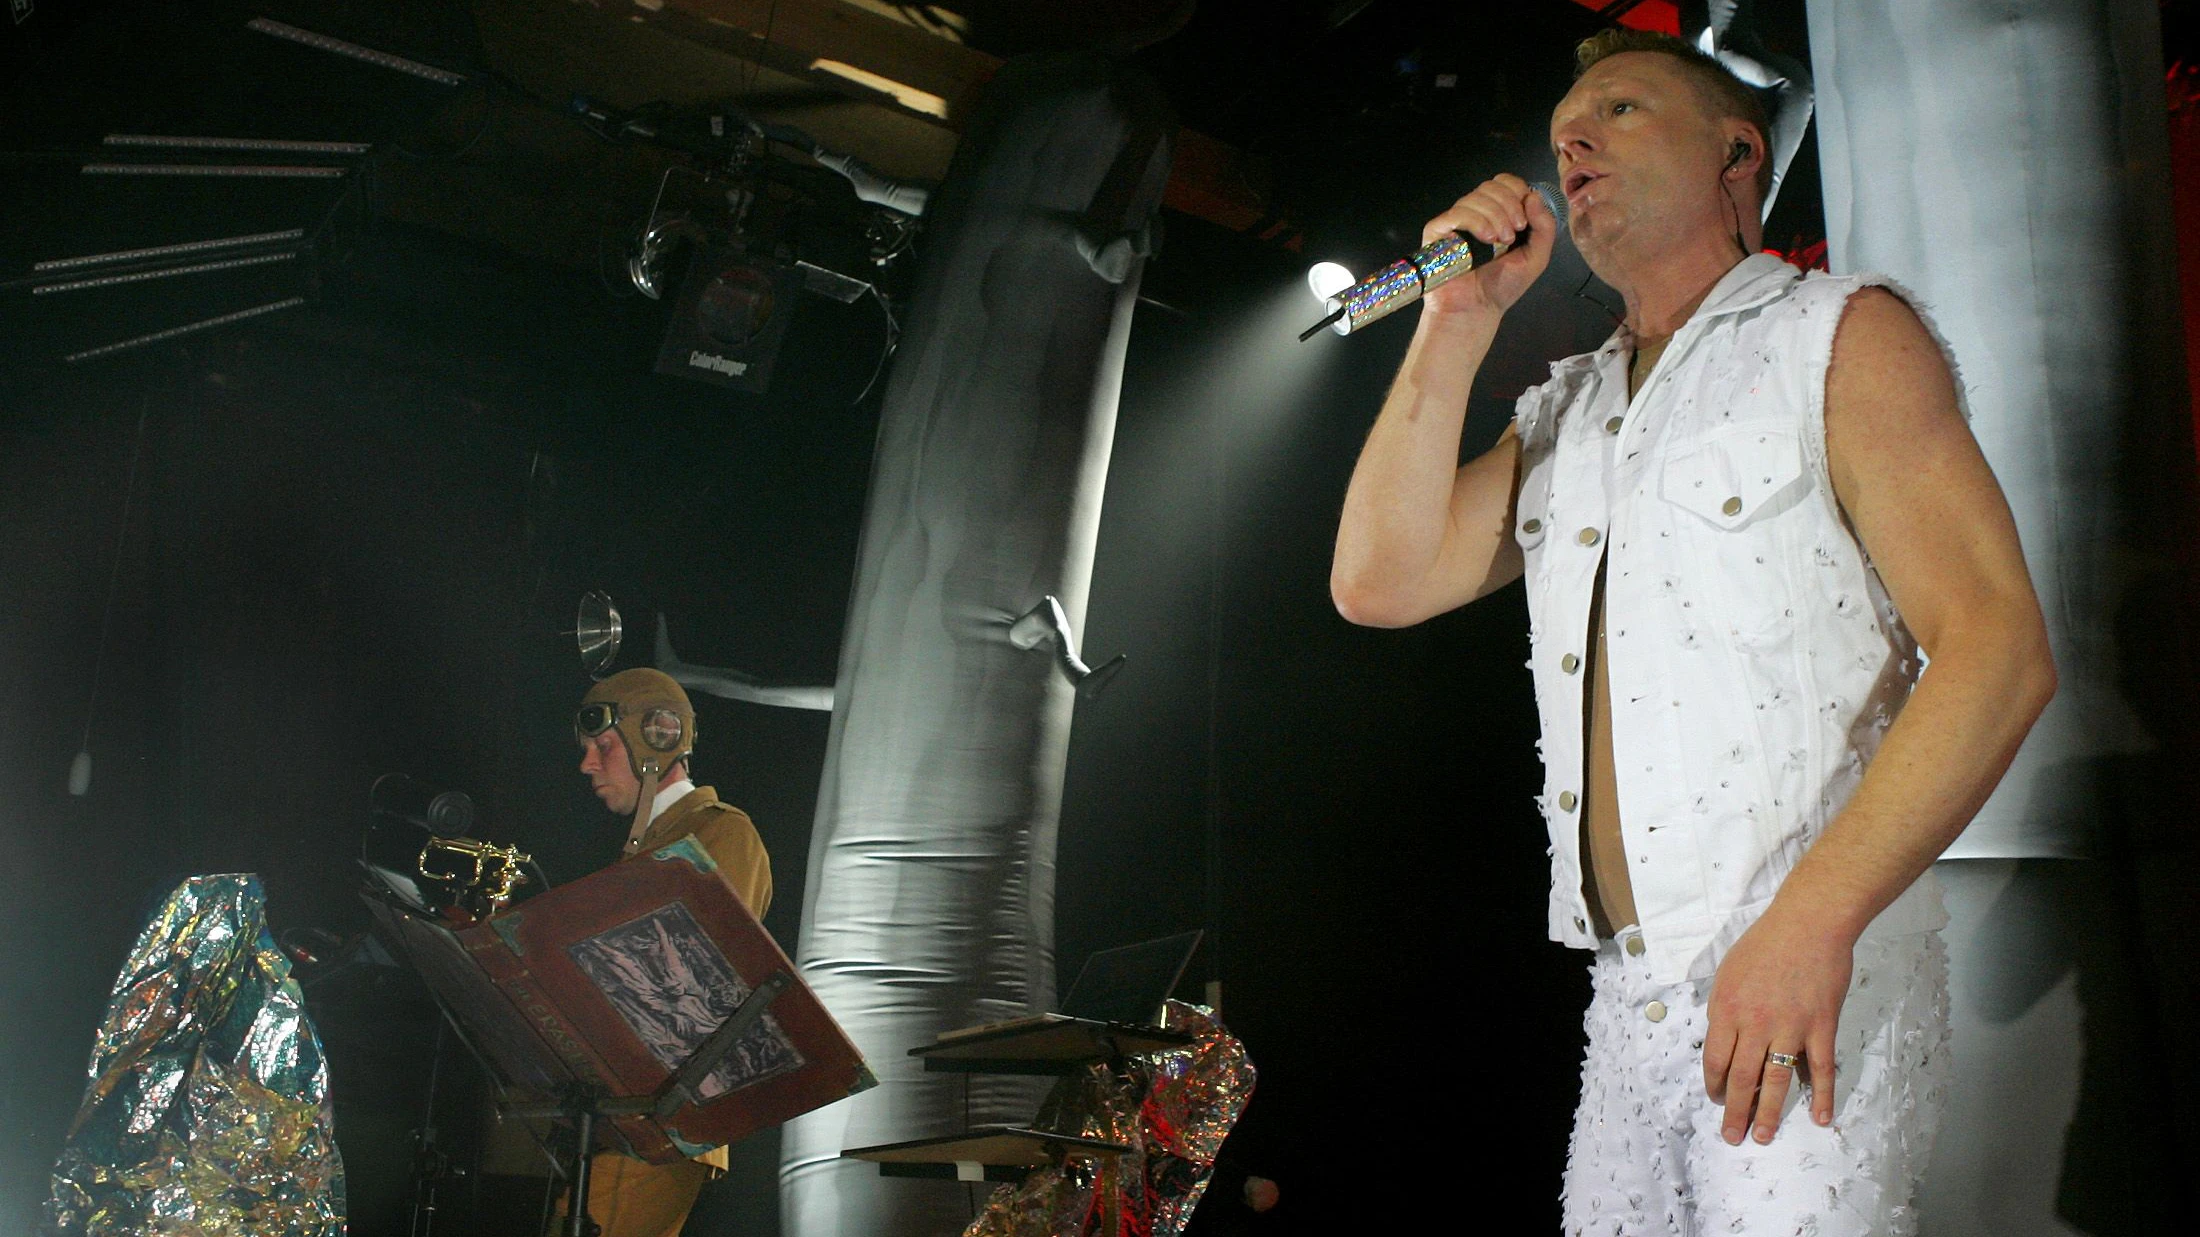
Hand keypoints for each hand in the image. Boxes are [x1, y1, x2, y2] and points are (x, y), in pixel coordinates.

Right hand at [1419, 174, 1557, 318]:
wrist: (1477, 310)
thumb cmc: (1502, 287)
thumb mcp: (1537, 256)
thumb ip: (1544, 227)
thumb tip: (1533, 196)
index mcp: (1498, 214)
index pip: (1505, 182)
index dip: (1518, 192)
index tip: (1524, 220)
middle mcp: (1476, 213)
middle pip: (1491, 186)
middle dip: (1509, 206)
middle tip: (1514, 234)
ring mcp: (1456, 221)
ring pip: (1476, 197)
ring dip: (1495, 217)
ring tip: (1500, 243)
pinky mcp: (1438, 231)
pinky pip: (1458, 213)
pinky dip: (1476, 221)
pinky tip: (1486, 239)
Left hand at [1701, 904, 1855, 1142]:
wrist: (1809, 924)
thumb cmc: (1765, 943)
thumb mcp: (1729, 972)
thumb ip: (1725, 1008)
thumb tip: (1725, 1039)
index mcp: (1727, 1009)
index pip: (1715, 1059)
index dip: (1714, 1084)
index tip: (1715, 1098)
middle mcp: (1756, 1024)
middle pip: (1742, 1078)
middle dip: (1735, 1110)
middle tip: (1732, 1136)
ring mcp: (1790, 1028)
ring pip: (1777, 1081)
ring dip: (1770, 1113)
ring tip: (1763, 1137)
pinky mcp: (1821, 1027)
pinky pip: (1821, 1069)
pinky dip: (1823, 1096)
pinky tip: (1822, 1118)